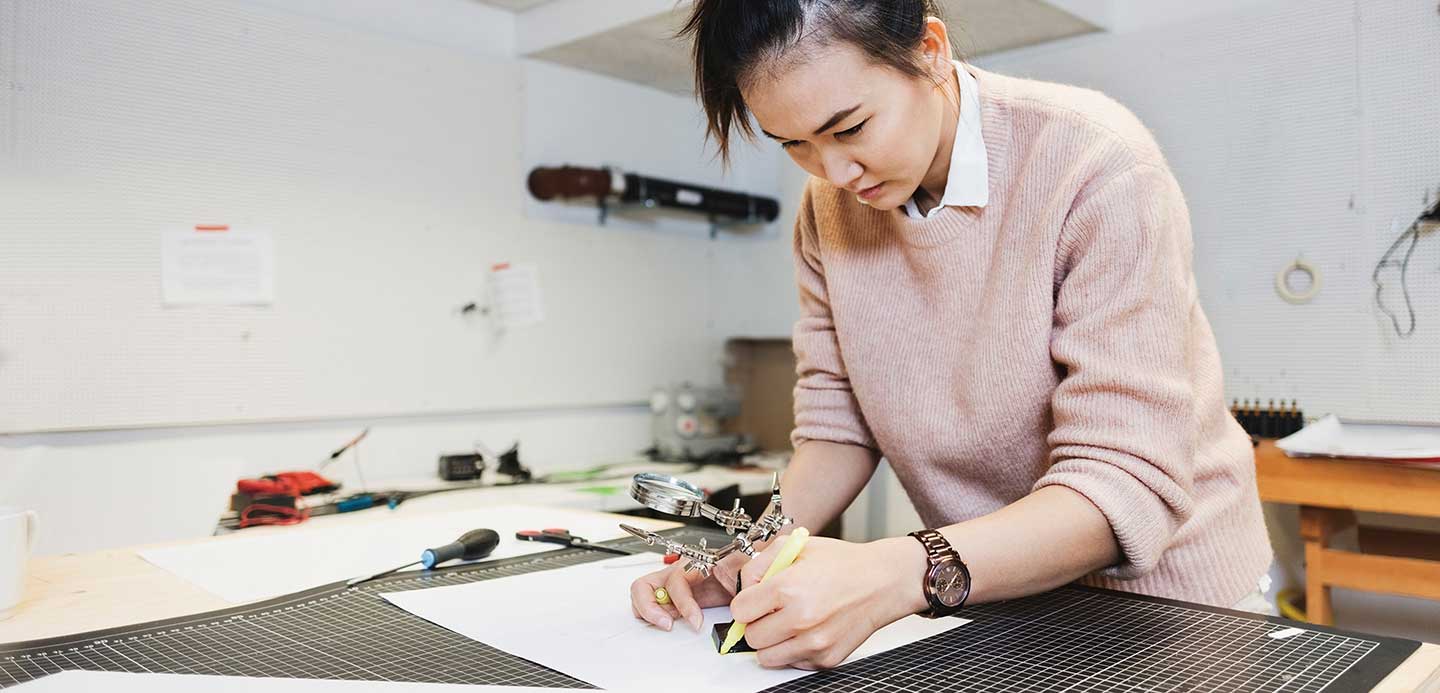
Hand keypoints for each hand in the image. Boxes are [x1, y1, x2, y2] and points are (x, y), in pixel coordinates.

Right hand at [629, 550, 748, 631]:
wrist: (744, 574)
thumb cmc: (742, 566)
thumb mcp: (743, 568)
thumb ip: (742, 576)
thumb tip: (742, 591)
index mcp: (692, 563)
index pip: (675, 582)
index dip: (683, 604)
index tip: (696, 621)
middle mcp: (676, 573)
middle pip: (643, 586)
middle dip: (649, 608)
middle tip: (666, 624)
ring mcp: (672, 587)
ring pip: (642, 596)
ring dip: (648, 613)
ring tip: (667, 624)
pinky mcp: (675, 601)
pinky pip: (653, 607)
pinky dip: (653, 618)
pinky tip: (671, 623)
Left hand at [729, 535, 925, 669]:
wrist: (882, 582)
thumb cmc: (844, 564)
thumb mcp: (797, 546)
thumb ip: (760, 563)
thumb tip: (743, 587)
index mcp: (789, 588)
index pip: (740, 610)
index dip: (745, 602)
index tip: (754, 599)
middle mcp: (801, 619)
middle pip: (751, 637)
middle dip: (757, 622)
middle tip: (773, 610)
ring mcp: (814, 643)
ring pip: (766, 657)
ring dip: (771, 641)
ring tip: (787, 621)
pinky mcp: (826, 659)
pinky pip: (792, 662)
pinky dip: (793, 649)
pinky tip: (807, 629)